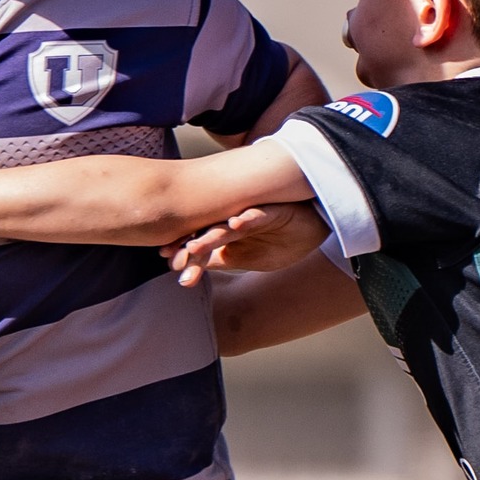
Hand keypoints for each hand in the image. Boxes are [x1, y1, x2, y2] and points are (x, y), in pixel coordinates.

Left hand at [163, 204, 328, 285]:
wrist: (312, 228)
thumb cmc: (278, 240)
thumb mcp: (248, 259)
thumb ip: (221, 260)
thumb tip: (190, 267)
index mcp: (225, 232)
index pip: (200, 242)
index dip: (183, 252)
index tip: (167, 262)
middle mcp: (234, 221)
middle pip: (207, 234)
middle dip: (191, 247)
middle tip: (172, 256)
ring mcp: (251, 215)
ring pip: (226, 225)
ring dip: (210, 235)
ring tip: (195, 246)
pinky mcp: (272, 211)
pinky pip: (258, 214)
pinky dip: (247, 219)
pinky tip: (236, 224)